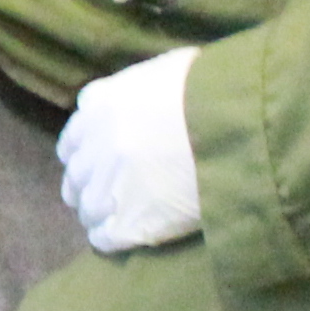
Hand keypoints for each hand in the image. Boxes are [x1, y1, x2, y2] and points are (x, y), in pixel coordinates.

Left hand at [57, 48, 203, 253]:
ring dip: (100, 214)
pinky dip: (112, 238)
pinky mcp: (130, 224)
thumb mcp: (164, 72)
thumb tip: (119, 99)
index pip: (72, 141)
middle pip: (76, 178)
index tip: (99, 162)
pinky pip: (105, 238)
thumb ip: (132, 89)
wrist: (236, 126)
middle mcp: (95, 149)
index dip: (86, 155)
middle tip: (111, 193)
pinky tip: (129, 235)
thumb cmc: (212, 88)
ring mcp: (109, 189)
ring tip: (122, 218)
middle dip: (89, 186)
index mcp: (99, 109)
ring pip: (88, 210)